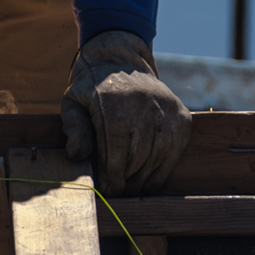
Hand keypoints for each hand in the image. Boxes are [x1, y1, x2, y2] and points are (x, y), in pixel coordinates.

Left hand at [59, 30, 190, 195]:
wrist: (121, 62)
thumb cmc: (92, 89)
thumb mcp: (73, 102)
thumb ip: (74, 128)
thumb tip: (77, 155)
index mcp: (115, 102)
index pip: (117, 150)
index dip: (113, 175)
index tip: (108, 189)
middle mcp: (145, 105)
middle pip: (139, 157)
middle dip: (128, 180)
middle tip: (119, 191)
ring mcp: (167, 110)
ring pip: (160, 157)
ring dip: (145, 179)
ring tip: (132, 188)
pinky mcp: (181, 116)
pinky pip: (175, 151)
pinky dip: (162, 169)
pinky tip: (148, 177)